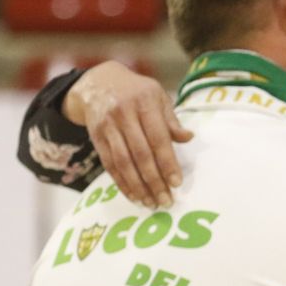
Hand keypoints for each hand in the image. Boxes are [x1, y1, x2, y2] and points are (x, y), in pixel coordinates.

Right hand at [63, 61, 193, 207]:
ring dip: (138, 186)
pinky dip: (121, 182)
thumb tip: (189, 138)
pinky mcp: (96, 138)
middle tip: (166, 200)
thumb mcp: (157, 97)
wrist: (98, 83)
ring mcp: (107, 127)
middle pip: (140, 154)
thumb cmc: (136, 92)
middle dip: (154, 180)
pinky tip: (133, 195)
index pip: (158, 138)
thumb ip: (171, 120)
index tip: (176, 182)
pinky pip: (109, 164)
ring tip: (150, 203)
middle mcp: (123, 114)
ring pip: (123, 162)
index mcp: (144, 103)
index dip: (167, 162)